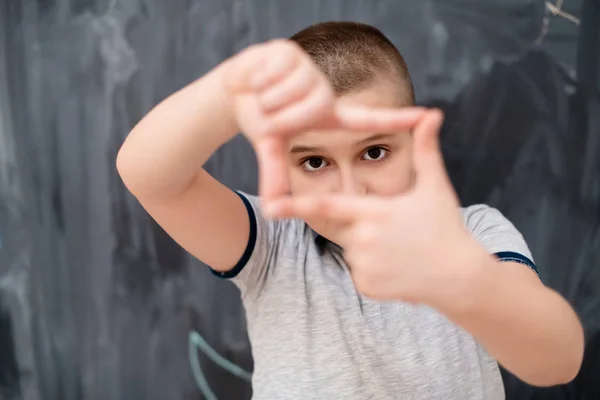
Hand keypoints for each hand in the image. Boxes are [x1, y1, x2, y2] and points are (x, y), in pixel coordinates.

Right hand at [222, 39, 425, 200]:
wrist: (233, 90)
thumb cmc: (259, 118)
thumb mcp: (269, 147)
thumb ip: (274, 175)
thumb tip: (271, 210)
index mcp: (326, 114)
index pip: (367, 119)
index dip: (397, 119)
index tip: (431, 116)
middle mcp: (323, 92)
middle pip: (304, 112)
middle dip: (276, 118)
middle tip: (268, 112)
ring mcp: (309, 69)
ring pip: (286, 94)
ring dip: (264, 99)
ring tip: (263, 93)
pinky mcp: (290, 51)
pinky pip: (273, 74)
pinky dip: (256, 80)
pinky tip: (257, 77)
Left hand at [266, 110, 479, 304]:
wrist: (459, 276)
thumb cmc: (447, 227)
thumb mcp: (435, 187)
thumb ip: (426, 149)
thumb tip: (433, 113)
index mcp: (374, 211)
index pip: (327, 206)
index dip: (295, 205)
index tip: (269, 206)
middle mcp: (363, 239)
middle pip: (346, 227)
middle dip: (365, 226)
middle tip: (397, 232)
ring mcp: (364, 265)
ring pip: (353, 250)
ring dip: (370, 248)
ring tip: (402, 250)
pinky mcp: (366, 286)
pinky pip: (359, 272)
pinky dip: (374, 269)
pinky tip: (399, 268)